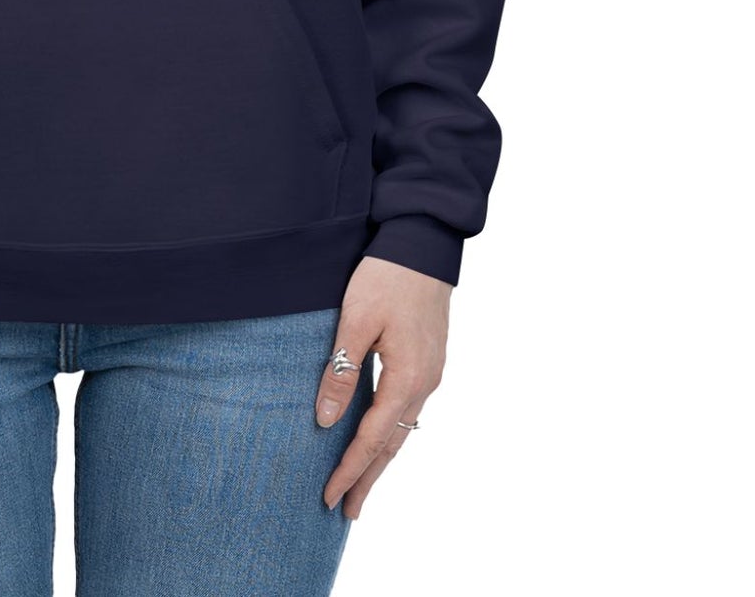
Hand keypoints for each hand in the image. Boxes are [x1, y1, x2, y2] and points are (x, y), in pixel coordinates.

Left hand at [314, 254, 449, 518]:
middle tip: (347, 511)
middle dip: (369, 478)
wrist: (424, 242)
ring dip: (380, 458)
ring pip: (402, 427)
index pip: (373, 438)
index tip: (329, 497)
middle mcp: (425, 382)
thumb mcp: (356, 320)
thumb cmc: (387, 275)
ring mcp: (430, 372)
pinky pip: (407, 408)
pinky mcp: (428, 359)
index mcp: (408, 377)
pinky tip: (379, 437)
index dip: (350, 469)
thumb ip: (341, 372)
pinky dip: (390, 431)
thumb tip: (324, 420)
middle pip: (393, 443)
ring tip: (361, 484)